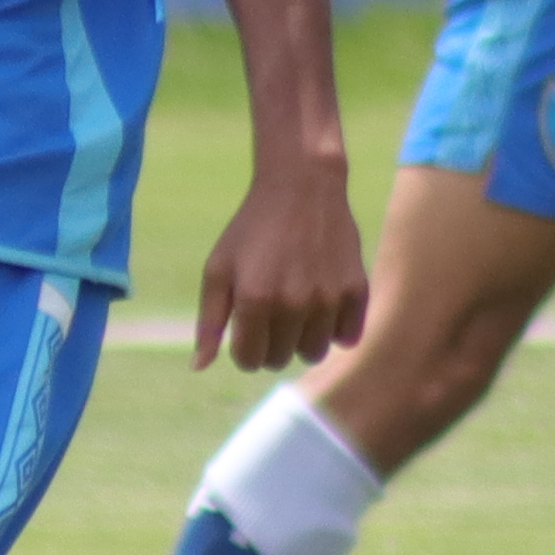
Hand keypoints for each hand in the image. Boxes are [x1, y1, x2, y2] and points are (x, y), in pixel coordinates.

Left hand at [182, 165, 369, 375]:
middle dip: (270, 343)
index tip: (245, 327)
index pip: (248, 360)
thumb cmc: (252, 230)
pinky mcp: (356, 290)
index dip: (243, 348)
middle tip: (269, 311)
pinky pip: (347, 338)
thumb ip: (208, 321)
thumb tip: (199, 367)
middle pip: (280, 360)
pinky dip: (334, 329)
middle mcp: (293, 302)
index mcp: (254, 299)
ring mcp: (328, 298)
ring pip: (314, 354)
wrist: (302, 187)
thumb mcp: (218, 268)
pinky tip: (322, 304)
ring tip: (295, 309)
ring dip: (302, 339)